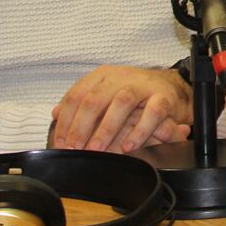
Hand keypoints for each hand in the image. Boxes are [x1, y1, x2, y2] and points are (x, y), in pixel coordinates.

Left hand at [51, 65, 192, 152]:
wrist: (169, 87)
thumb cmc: (133, 93)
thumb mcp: (104, 92)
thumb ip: (81, 102)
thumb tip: (55, 114)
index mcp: (102, 75)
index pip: (76, 95)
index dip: (65, 121)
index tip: (60, 142)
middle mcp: (121, 77)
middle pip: (94, 99)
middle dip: (80, 127)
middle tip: (74, 148)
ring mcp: (143, 86)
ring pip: (121, 102)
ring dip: (106, 128)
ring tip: (97, 149)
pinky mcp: (163, 97)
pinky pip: (152, 113)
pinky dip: (139, 131)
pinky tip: (128, 146)